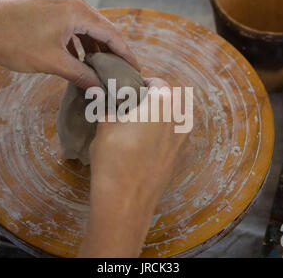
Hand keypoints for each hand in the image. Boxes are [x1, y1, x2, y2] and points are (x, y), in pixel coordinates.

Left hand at [0, 0, 137, 88]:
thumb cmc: (10, 41)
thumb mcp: (51, 62)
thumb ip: (81, 76)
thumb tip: (101, 92)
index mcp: (77, 9)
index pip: (113, 34)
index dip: (126, 55)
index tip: (136, 72)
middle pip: (101, 29)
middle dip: (110, 53)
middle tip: (119, 74)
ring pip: (86, 26)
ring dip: (93, 48)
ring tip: (100, 70)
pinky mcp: (48, 2)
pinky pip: (72, 22)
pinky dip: (78, 40)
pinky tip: (79, 58)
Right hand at [78, 78, 188, 256]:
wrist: (126, 200)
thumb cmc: (114, 157)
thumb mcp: (105, 124)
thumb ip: (105, 103)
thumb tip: (97, 90)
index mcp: (164, 102)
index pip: (158, 82)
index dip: (142, 83)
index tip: (130, 89)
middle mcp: (180, 119)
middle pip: (172, 99)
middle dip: (156, 98)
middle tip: (135, 106)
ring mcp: (185, 141)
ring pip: (177, 118)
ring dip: (163, 116)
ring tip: (141, 125)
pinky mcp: (182, 159)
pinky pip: (177, 138)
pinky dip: (166, 135)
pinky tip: (147, 145)